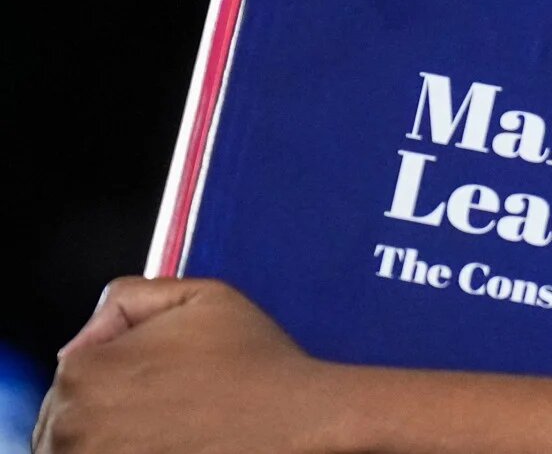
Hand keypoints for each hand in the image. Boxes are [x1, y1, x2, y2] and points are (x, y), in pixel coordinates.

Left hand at [32, 277, 332, 453]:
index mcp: (85, 371)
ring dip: (116, 438)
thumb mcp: (202, 296)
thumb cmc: (258, 365)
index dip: (123, 368)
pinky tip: (172, 445)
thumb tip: (92, 333)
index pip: (76, 371)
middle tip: (172, 407)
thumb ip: (130, 296)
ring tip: (173, 430)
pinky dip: (130, 452)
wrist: (299, 420)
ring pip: (81, 447)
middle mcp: (73, 427)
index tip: (162, 379)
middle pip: (69, 417)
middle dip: (114, 408)